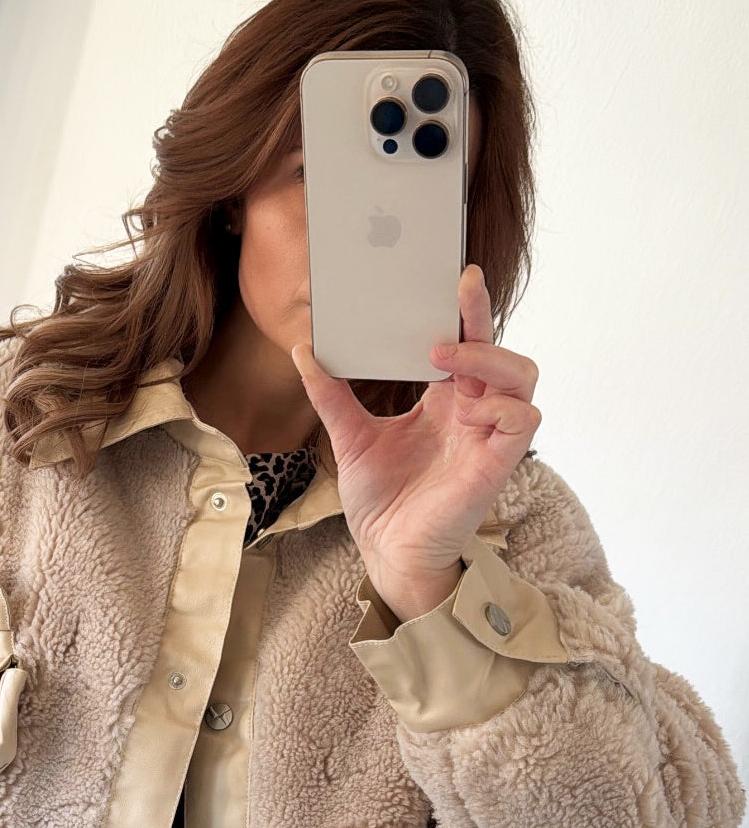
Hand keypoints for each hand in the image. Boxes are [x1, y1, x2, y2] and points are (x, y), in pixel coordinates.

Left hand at [292, 264, 540, 619]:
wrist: (386, 551)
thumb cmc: (381, 501)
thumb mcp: (349, 438)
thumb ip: (332, 395)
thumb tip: (303, 349)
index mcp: (445, 402)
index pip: (465, 344)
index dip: (466, 311)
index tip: (456, 275)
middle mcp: (472, 413)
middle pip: (500, 350)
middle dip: (482, 318)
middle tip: (458, 291)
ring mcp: (487, 437)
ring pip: (523, 378)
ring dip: (490, 358)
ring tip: (447, 359)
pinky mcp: (495, 464)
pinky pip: (523, 420)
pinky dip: (504, 406)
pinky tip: (473, 407)